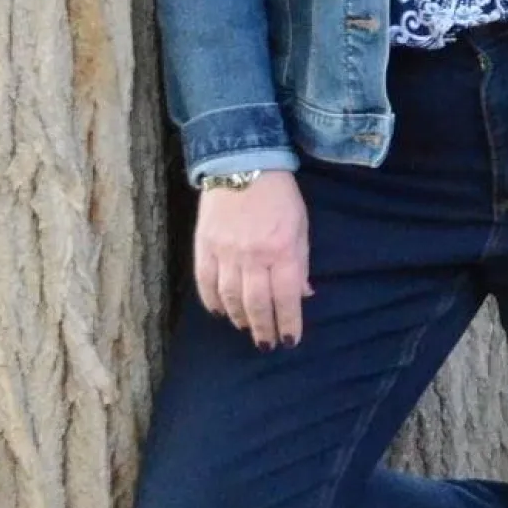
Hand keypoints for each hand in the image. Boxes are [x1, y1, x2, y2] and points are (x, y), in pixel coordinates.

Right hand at [195, 171, 311, 349]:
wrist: (242, 163)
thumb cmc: (279, 195)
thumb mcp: (301, 226)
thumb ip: (301, 262)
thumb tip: (302, 295)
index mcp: (282, 250)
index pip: (286, 298)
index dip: (288, 323)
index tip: (289, 341)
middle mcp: (253, 256)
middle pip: (257, 304)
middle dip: (263, 330)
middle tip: (266, 345)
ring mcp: (226, 252)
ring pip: (230, 298)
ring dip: (239, 319)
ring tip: (246, 328)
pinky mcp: (204, 245)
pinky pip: (206, 282)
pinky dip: (212, 301)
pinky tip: (220, 312)